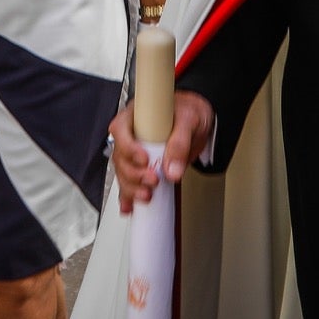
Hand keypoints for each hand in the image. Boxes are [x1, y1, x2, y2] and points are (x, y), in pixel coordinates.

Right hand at [110, 91, 215, 213]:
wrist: (197, 121)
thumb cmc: (188, 111)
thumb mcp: (189, 120)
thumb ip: (180, 142)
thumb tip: (172, 170)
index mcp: (137, 116)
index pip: (121, 129)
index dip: (128, 147)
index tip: (144, 159)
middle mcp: (131, 135)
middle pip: (120, 156)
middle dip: (133, 173)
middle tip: (153, 180)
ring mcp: (134, 152)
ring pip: (122, 173)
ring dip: (131, 188)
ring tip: (147, 195)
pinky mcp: (141, 167)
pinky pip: (129, 183)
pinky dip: (128, 197)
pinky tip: (130, 207)